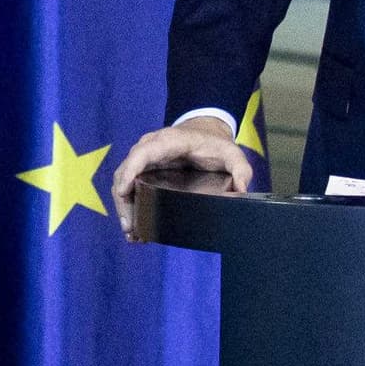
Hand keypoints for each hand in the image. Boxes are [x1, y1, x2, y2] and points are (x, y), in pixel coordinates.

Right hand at [109, 116, 255, 218]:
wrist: (205, 131)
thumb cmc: (216, 143)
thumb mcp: (233, 154)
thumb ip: (241, 170)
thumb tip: (241, 192)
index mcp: (168, 141)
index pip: (142, 154)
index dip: (130, 171)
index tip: (123, 191)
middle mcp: (149, 148)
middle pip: (126, 172)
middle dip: (124, 200)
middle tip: (130, 228)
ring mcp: (144, 160)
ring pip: (123, 182)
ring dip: (124, 207)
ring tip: (132, 234)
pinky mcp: (144, 171)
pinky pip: (130, 186)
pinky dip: (129, 206)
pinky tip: (134, 228)